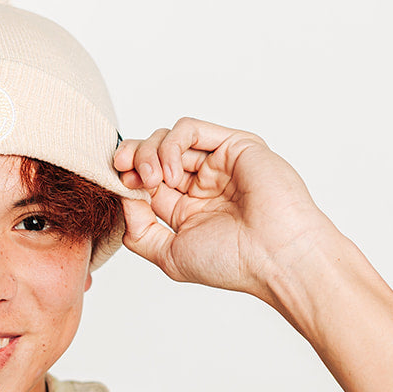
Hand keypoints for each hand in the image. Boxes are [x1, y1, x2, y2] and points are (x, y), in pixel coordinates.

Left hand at [113, 117, 341, 307]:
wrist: (275, 256)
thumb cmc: (232, 262)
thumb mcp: (170, 255)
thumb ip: (140, 232)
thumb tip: (123, 200)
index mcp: (187, 208)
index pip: (146, 180)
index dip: (126, 177)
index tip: (116, 185)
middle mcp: (202, 183)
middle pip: (153, 153)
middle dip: (132, 158)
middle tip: (123, 172)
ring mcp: (218, 163)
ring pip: (168, 138)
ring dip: (149, 153)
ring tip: (154, 179)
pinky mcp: (234, 144)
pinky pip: (190, 129)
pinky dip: (171, 146)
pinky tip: (173, 174)